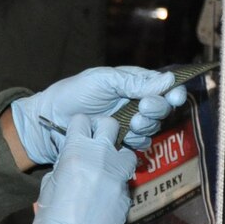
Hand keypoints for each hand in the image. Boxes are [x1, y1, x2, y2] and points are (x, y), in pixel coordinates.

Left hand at [11, 66, 188, 163]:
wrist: (51, 120)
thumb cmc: (73, 93)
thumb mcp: (103, 80)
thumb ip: (134, 82)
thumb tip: (168, 80)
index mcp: (132, 82)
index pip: (162, 85)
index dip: (172, 91)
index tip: (173, 96)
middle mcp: (134, 101)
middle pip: (162, 107)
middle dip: (156, 109)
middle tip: (142, 109)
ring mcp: (128, 122)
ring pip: (152, 126)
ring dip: (146, 125)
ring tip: (130, 123)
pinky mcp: (120, 141)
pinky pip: (140, 143)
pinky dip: (137, 141)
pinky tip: (126, 137)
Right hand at [28, 115, 137, 223]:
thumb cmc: (51, 221)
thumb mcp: (48, 185)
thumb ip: (63, 166)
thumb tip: (70, 161)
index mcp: (76, 152)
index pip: (82, 120)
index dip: (79, 126)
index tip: (78, 134)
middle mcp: (101, 159)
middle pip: (110, 126)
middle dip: (103, 132)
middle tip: (96, 145)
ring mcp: (117, 178)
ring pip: (127, 152)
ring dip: (118, 157)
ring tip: (106, 170)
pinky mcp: (127, 197)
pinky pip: (125, 182)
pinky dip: (118, 184)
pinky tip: (106, 197)